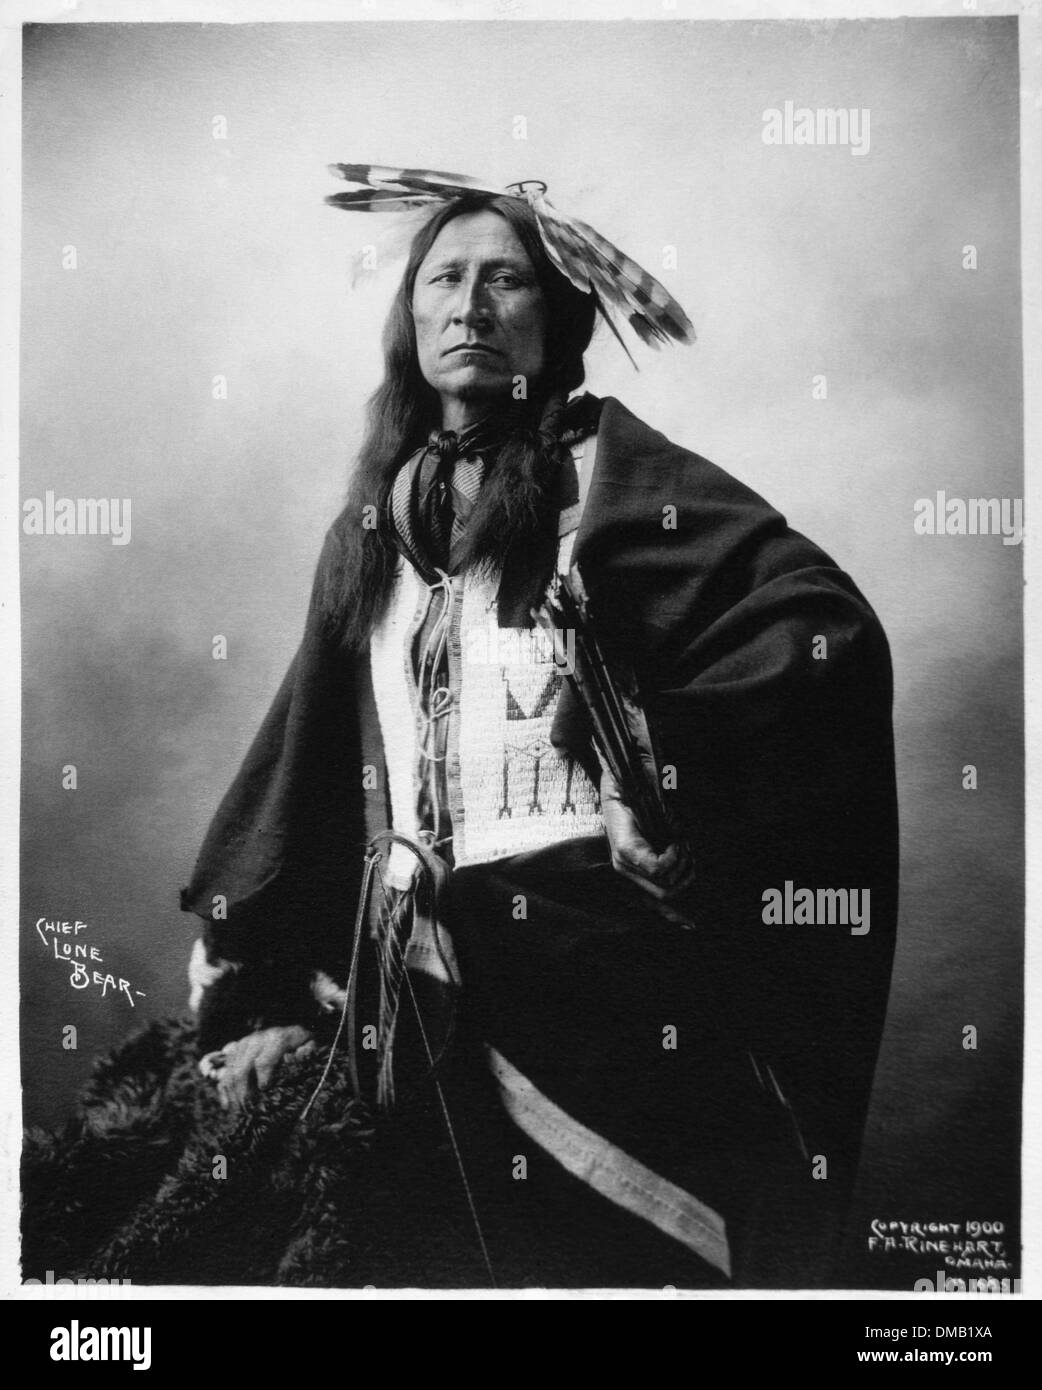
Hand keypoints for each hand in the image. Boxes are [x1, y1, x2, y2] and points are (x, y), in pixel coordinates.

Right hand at [199, 1025, 313, 1110]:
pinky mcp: (235, 1051)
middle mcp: (256, 1040)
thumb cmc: (301, 1041)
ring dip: (233, 1094)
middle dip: (243, 1093)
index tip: (264, 1092)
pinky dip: (224, 1090)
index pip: (263, 1061)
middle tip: (248, 1112)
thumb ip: (307, 1052)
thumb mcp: (310, 1044)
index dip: (262, 1079)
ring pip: (230, 1072)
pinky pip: (224, 1071)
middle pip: (242, 1069)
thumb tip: (299, 1059)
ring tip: (239, 1112)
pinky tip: (227, 1106)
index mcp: (276, 1039)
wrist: (291, 1028)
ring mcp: (243, 1045)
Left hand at [600, 770, 696, 925]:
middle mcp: (625, 870)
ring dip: (681, 864)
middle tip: (687, 853)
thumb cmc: (646, 805)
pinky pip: (658, 869)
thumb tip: (691, 876)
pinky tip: (673, 842)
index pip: (654, 903)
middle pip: (665, 895)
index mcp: (634, 870)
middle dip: (685, 877)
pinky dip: (673, 856)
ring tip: (678, 843)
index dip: (675, 917)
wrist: (627, 779)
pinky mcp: (625, 852)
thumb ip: (675, 856)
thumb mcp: (665, 835)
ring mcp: (623, 862)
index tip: (692, 926)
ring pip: (664, 882)